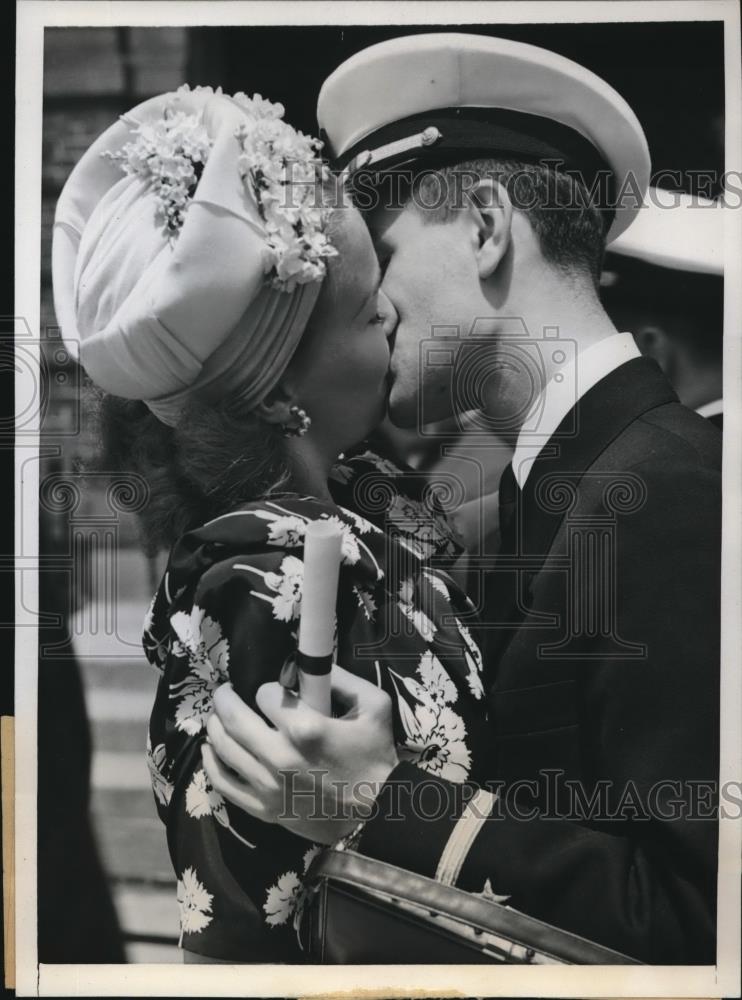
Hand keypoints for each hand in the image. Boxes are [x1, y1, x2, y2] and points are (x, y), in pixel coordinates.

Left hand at [202, 665, 398, 843]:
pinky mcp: (263, 809)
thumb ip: (342, 677)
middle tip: (225, 691)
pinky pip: (224, 783)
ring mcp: (267, 785)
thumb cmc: (376, 755)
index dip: (269, 688)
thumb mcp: (374, 704)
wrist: (380, 813)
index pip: (266, 694)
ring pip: (223, 748)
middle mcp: (279, 756)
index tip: (276, 691)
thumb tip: (310, 663)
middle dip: (225, 698)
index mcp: (305, 728)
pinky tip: (210, 749)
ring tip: (218, 716)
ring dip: (215, 725)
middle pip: (233, 718)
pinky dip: (211, 763)